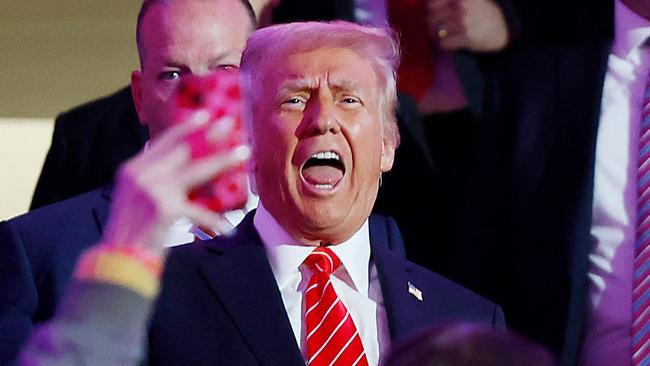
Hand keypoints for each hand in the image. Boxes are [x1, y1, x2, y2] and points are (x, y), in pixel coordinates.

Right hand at [101, 113, 250, 255]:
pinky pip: (198, 212)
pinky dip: (212, 221)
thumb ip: (152, 178)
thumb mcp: (134, 196)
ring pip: (197, 170)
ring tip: (243, 153)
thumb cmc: (132, 230)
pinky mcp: (165, 209)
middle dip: (210, 135)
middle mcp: (141, 174)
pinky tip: (227, 227)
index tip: (206, 115)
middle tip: (231, 123)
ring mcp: (153, 190)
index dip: (187, 127)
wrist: (119, 259)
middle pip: (184, 149)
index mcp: (133, 169)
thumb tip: (181, 165)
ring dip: (222, 160)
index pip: (164, 140)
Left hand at [427, 0, 509, 51]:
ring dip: (435, 34)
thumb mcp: (471, 0)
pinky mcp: (467, 38)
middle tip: (432, 25)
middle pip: (432, 17)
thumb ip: (452, 2)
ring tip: (439, 34)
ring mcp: (465, 22)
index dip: (431, 7)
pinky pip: (445, 43)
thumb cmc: (483, 12)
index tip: (432, 10)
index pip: (434, 3)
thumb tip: (430, 5)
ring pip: (437, 31)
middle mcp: (463, 7)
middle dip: (431, 22)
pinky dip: (444, 44)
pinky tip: (449, 42)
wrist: (502, 28)